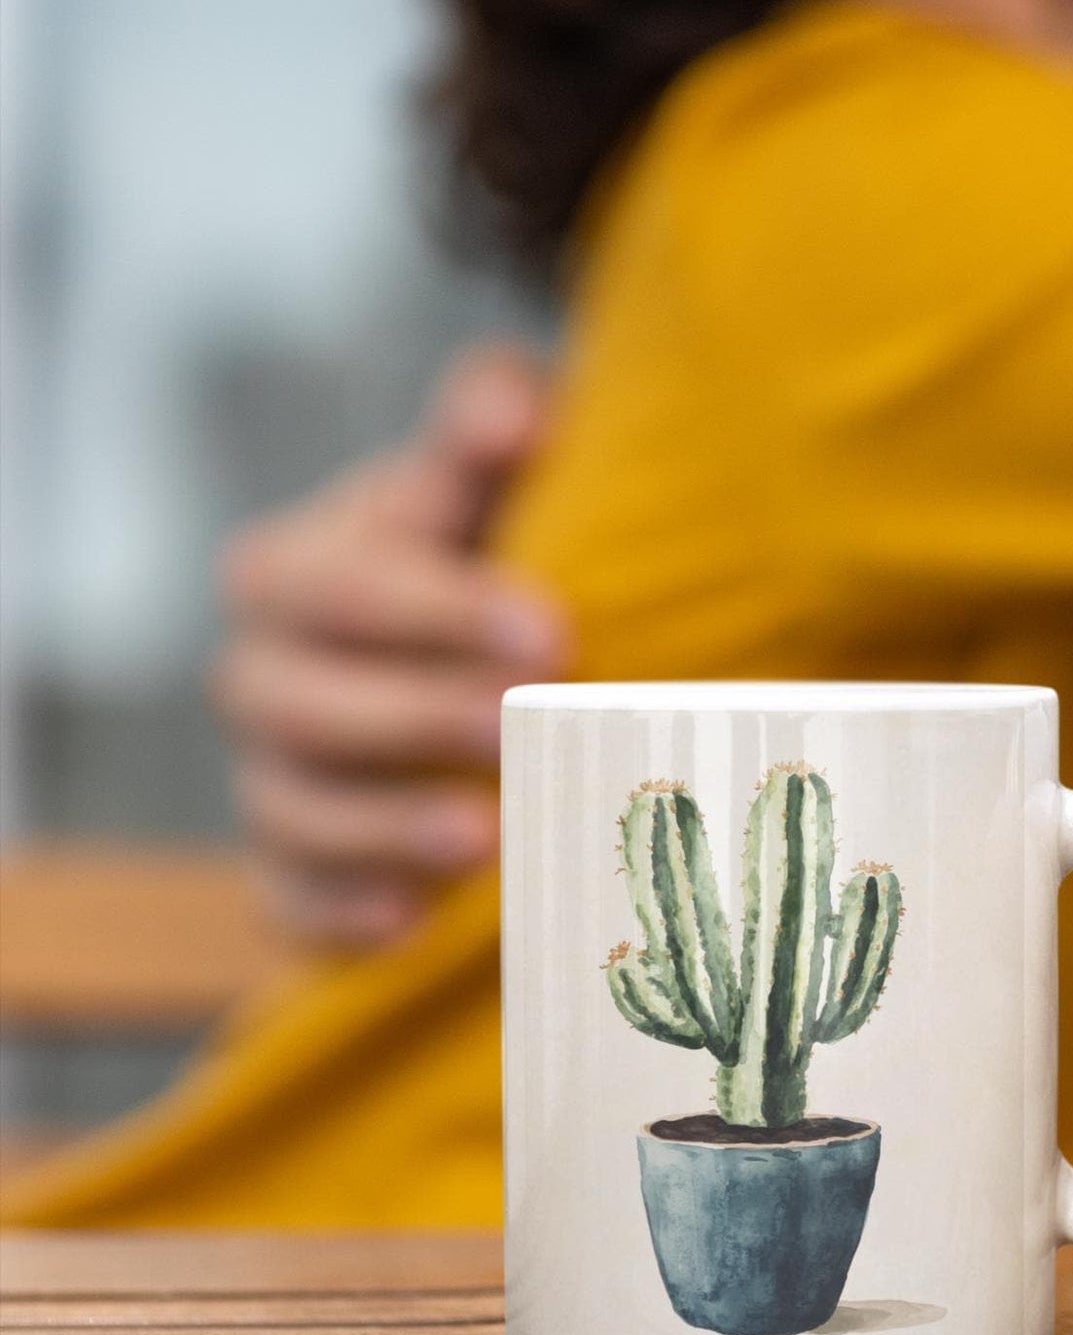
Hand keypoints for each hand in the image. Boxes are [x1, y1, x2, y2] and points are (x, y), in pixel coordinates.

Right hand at [211, 342, 563, 946]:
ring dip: (380, 828)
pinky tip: (411, 920)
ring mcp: (266, 776)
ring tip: (483, 837)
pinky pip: (284, 902)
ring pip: (287, 810)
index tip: (553, 632)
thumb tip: (509, 414)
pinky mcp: (290, 867)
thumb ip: (490, 420)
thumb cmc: (480, 541)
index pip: (342, 586)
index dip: (440, 610)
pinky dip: (338, 914)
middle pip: (294, 705)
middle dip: (409, 718)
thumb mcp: (484, 476)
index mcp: (290, 569)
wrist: (464, 647)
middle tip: (518, 725)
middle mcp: (257, 674)